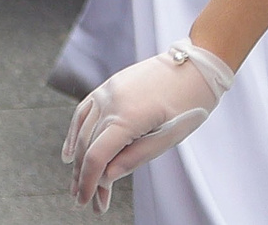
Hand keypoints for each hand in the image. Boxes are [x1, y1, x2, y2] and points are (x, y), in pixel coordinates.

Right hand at [63, 39, 233, 209]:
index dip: (88, 183)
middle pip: (87, 147)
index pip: (96, 157)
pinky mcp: (110, 85)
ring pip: (83, 130)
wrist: (198, 64)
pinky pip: (84, 110)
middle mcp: (112, 101)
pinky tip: (69, 153)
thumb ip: (136, 158)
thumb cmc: (190, 102)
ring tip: (77, 183)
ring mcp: (108, 90)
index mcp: (128, 116)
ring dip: (77, 160)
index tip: (85, 202)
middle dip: (83, 177)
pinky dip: (74, 132)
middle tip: (85, 202)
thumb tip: (106, 177)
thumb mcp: (170, 136)